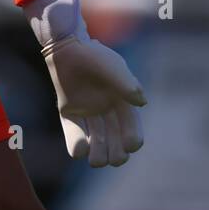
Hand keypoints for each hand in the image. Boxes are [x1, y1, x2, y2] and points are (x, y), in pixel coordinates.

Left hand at [22, 0, 145, 167]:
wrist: (67, 48)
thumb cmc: (94, 56)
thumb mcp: (112, 68)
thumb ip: (125, 83)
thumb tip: (141, 102)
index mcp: (122, 100)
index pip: (131, 125)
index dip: (133, 138)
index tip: (132, 146)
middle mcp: (106, 109)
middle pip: (114, 137)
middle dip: (116, 152)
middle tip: (115, 159)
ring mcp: (88, 111)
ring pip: (96, 138)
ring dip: (98, 152)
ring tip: (96, 161)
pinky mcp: (69, 112)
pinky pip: (74, 131)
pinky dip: (76, 143)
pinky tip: (80, 151)